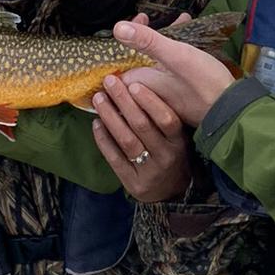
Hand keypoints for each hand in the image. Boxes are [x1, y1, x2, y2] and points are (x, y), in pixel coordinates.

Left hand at [92, 68, 191, 202]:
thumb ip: (161, 116)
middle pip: (142, 126)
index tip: (133, 84)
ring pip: (126, 140)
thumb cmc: (170, 154)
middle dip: (124, 101)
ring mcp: (149, 171)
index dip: (150, 101)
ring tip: (99, 98)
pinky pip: (115, 158)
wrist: (170, 193)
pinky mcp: (133, 183)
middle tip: (109, 82)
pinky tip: (96, 123)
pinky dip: (103, 139)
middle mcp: (166, 156)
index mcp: (178, 141)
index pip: (167, 119)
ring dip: (110, 117)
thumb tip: (136, 84)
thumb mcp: (175, 137)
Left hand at [113, 16, 234, 127]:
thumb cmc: (205, 83)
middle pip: (135, 60)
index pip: (117, 64)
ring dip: (159, 41)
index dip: (119, 42)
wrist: (233, 109)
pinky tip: (186, 33)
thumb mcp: (176, 56)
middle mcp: (149, 90)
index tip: (136, 20)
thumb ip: (148, 42)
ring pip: (153, 62)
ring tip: (175, 21)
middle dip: (141, 36)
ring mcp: (164, 92)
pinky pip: (169, 67)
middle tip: (146, 18)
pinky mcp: (179, 92)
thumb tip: (117, 28)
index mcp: (142, 82)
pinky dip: (173, 50)